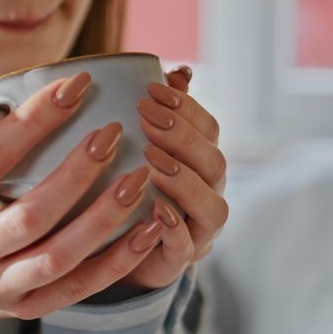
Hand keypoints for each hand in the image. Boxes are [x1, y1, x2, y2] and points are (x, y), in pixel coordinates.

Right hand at [0, 73, 164, 333]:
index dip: (33, 121)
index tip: (77, 87)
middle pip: (29, 215)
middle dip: (78, 172)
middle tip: (113, 133)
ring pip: (59, 256)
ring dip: (105, 217)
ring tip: (139, 179)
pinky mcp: (26, 308)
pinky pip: (79, 288)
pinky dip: (118, 261)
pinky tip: (149, 229)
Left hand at [118, 66, 228, 291]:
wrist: (117, 249)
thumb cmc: (132, 188)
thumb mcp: (142, 147)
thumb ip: (162, 114)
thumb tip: (180, 73)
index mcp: (201, 163)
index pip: (209, 129)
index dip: (185, 107)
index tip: (151, 89)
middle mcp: (208, 194)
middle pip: (214, 162)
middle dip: (182, 136)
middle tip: (145, 116)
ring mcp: (198, 230)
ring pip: (212, 207)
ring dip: (184, 180)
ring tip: (150, 159)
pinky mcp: (177, 261)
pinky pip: (186, 247)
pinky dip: (174, 228)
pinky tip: (154, 209)